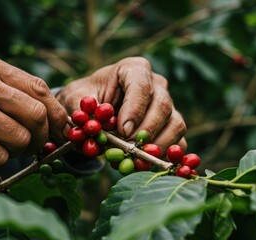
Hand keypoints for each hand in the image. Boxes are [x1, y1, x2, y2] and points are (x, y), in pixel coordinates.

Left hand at [57, 57, 186, 151]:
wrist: (91, 109)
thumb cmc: (85, 98)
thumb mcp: (75, 99)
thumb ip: (82, 111)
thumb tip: (94, 129)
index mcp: (133, 69)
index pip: (141, 86)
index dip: (135, 110)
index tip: (123, 131)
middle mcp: (156, 84)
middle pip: (163, 106)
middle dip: (147, 131)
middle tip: (129, 149)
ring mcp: (168, 105)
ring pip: (175, 124)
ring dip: (158, 146)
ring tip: (135, 159)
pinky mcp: (171, 126)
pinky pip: (179, 142)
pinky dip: (165, 156)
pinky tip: (146, 164)